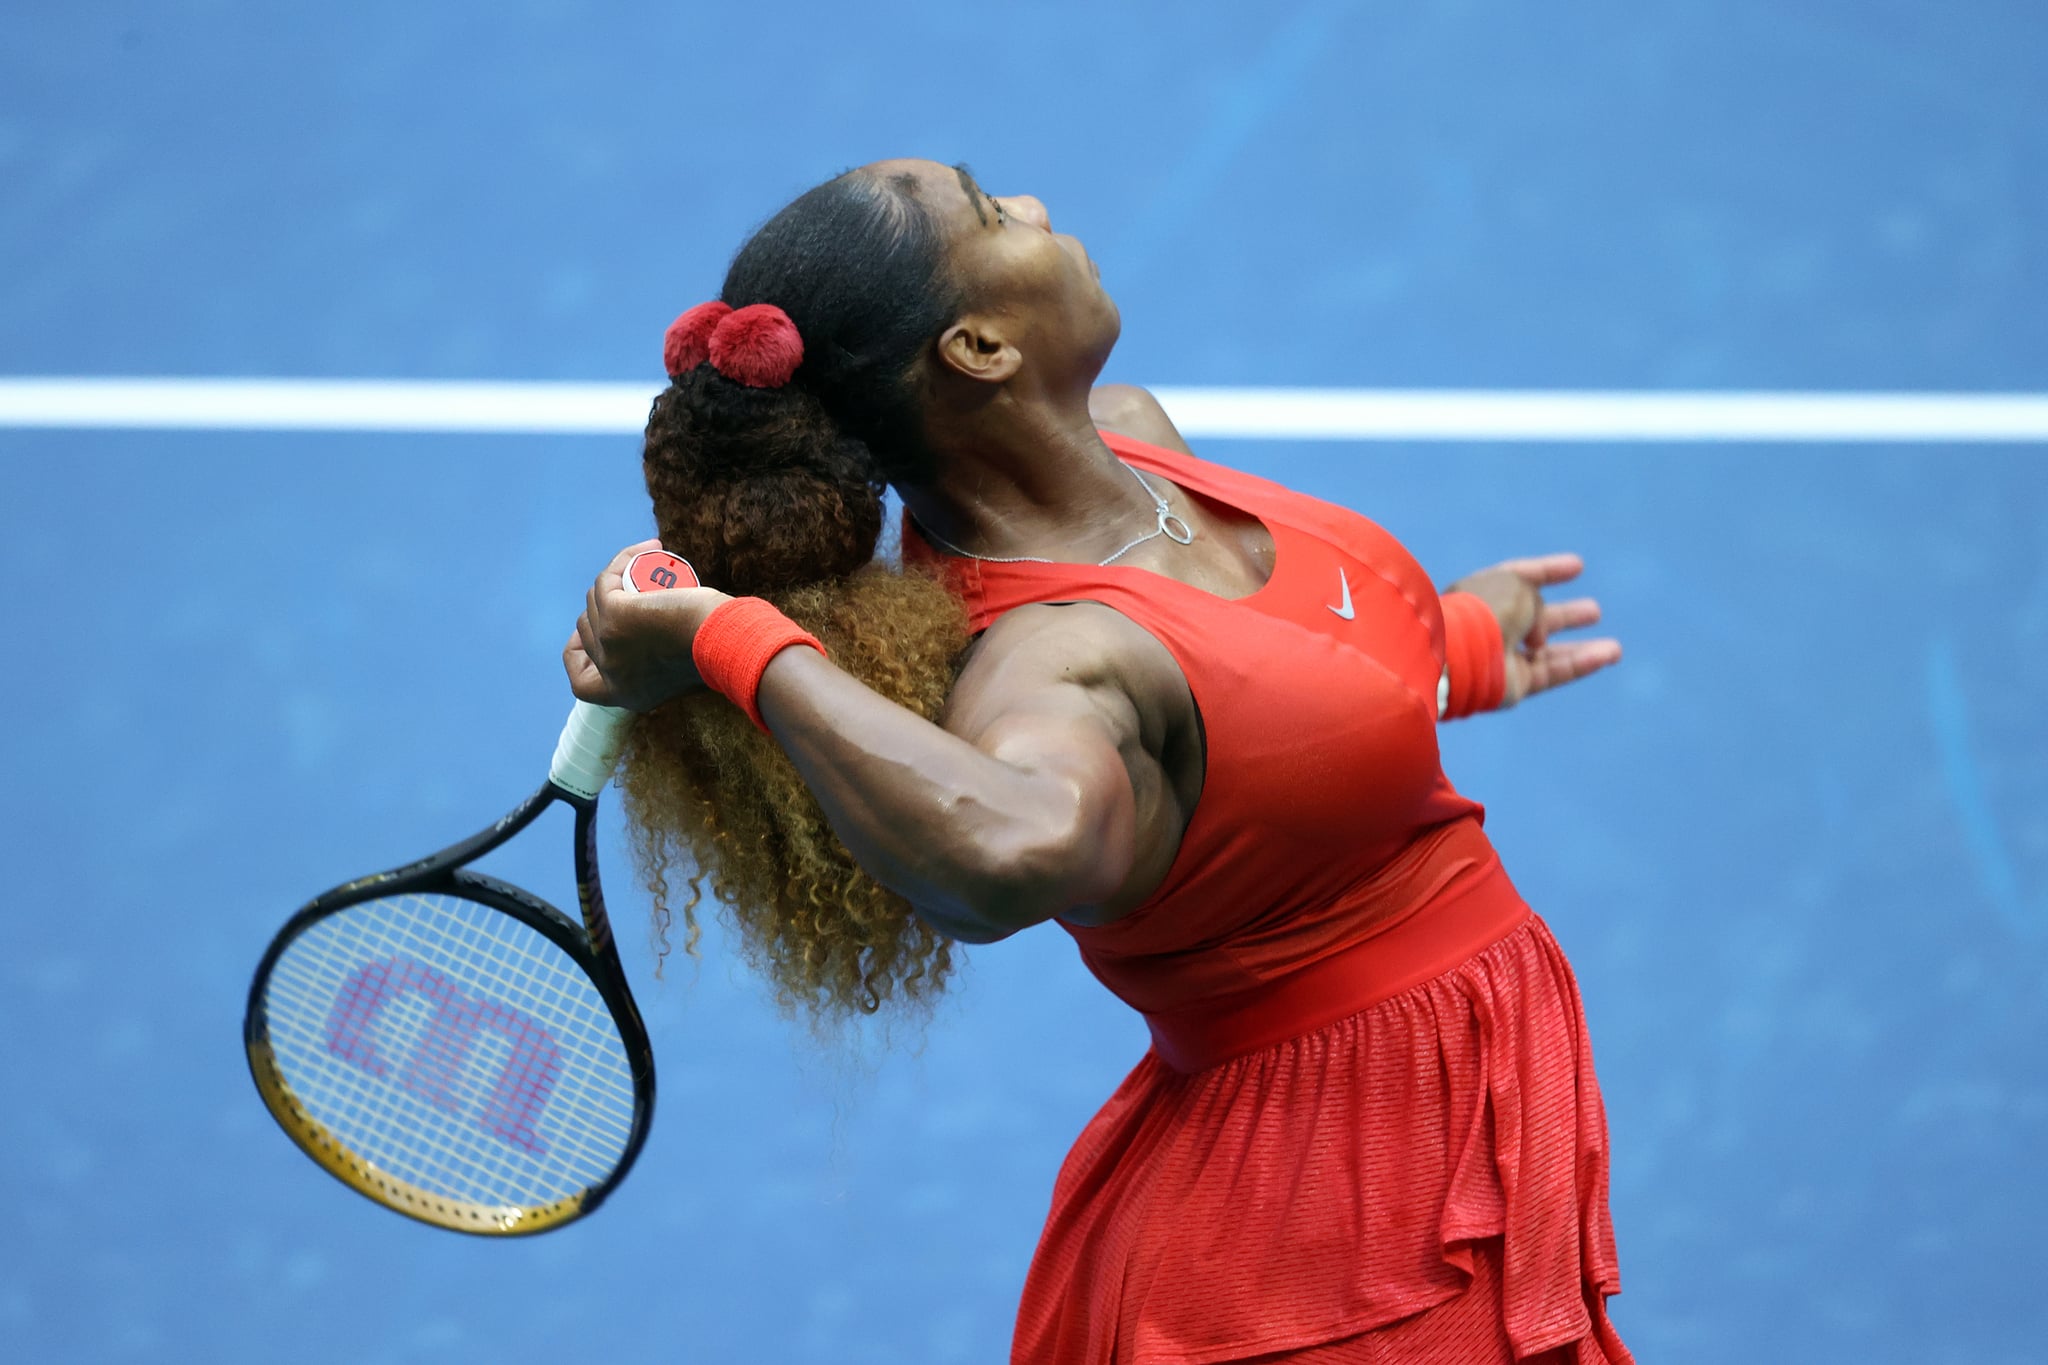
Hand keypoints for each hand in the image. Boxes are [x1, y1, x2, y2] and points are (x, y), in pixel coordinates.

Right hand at [563, 540, 732, 710]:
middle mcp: (610, 675)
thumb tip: (659, 643)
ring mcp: (608, 644)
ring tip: (649, 563)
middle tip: (633, 590)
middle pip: (586, 631)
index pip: (581, 683)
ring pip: (594, 602)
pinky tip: (649, 548)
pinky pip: (606, 580)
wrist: (727, 644)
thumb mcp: (681, 672)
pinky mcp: (614, 615)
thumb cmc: (718, 655)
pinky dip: (623, 560)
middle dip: (603, 607)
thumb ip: (665, 668)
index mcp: (625, 696)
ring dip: (615, 577)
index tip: (599, 630)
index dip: (582, 654)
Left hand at [1443, 553, 1621, 706]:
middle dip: (1564, 616)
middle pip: (1533, 618)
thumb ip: (1537, 600)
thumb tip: (1541, 632)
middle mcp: (1489, 623)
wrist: (1460, 654)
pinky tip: (1608, 656)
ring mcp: (1500, 656)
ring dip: (1581, 649)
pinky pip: (1550, 672)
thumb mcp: (1519, 588)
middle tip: (1594, 612)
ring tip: (1615, 649)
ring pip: (1546, 652)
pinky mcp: (1510, 686)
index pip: (1518, 576)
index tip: (1577, 566)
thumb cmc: (1485, 610)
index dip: (1547, 571)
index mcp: (1481, 591)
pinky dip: (1579, 665)